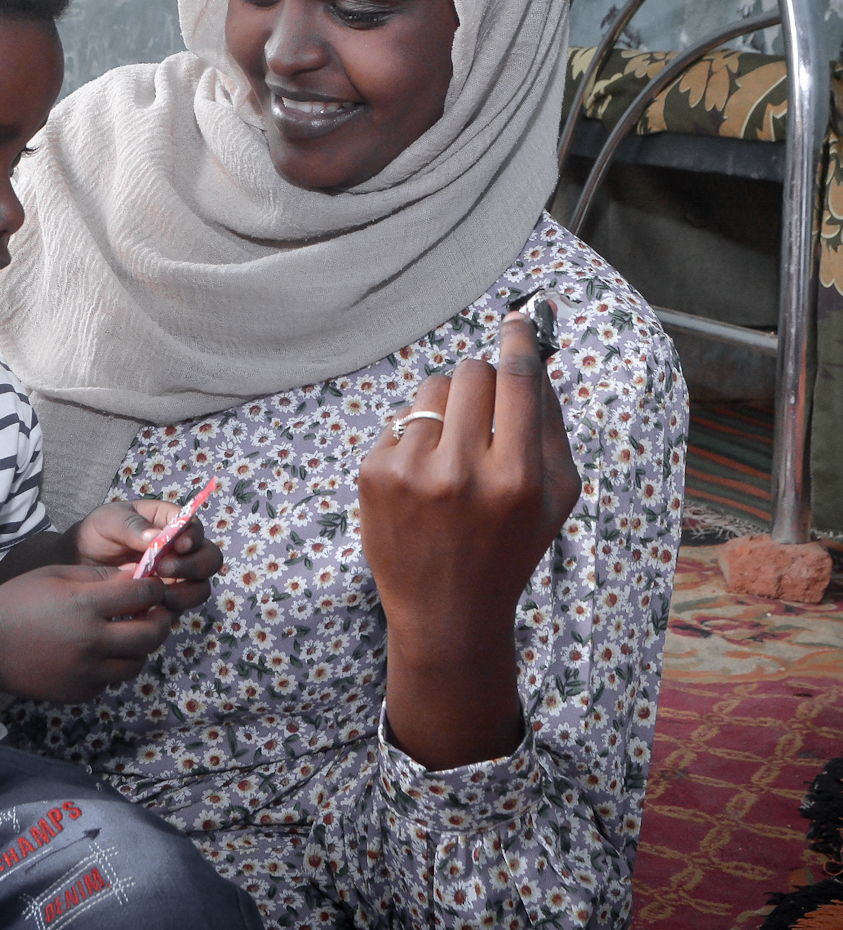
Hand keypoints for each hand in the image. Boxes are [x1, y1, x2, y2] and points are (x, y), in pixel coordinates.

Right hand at [0, 563, 179, 702]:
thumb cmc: (17, 602)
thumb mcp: (57, 575)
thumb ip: (99, 577)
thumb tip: (135, 577)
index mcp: (86, 605)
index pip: (142, 595)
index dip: (155, 588)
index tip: (154, 586)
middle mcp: (91, 642)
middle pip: (151, 635)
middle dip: (161, 621)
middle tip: (158, 613)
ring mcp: (86, 672)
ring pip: (136, 663)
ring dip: (141, 648)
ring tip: (130, 634)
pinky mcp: (79, 693)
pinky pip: (111, 681)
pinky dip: (114, 667)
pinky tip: (101, 654)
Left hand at [69, 501, 222, 614]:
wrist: (79, 563)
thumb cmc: (98, 534)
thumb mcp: (109, 520)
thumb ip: (131, 526)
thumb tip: (156, 537)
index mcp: (169, 522)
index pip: (194, 527)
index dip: (192, 537)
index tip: (178, 545)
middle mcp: (180, 550)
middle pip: (209, 558)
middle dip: (193, 566)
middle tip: (164, 570)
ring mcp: (177, 578)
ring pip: (201, 587)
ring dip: (186, 592)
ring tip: (160, 594)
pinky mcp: (168, 600)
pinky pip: (182, 608)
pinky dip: (171, 610)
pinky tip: (150, 607)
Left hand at [357, 312, 580, 768]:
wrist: (447, 611)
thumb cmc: (509, 547)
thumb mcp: (556, 498)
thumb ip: (552, 424)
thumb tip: (534, 354)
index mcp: (518, 479)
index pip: (517, 380)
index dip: (519, 342)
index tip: (517, 319)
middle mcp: (463, 472)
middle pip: (472, 373)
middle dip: (482, 381)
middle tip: (485, 410)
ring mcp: (412, 473)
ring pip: (432, 389)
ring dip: (447, 407)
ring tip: (453, 452)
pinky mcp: (374, 474)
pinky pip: (401, 420)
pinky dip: (416, 438)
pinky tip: (424, 479)